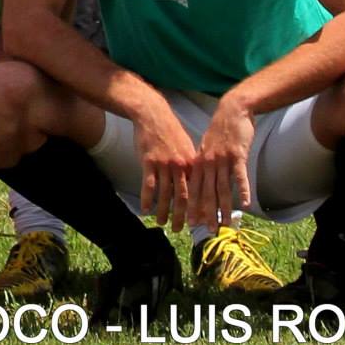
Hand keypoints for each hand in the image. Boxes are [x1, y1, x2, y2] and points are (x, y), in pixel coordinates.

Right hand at [131, 96, 198, 228]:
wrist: (153, 115)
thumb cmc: (170, 132)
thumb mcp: (186, 147)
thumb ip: (191, 166)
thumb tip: (197, 183)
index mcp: (192, 163)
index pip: (198, 191)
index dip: (199, 208)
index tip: (200, 223)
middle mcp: (180, 166)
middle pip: (183, 196)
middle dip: (182, 216)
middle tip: (180, 230)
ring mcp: (164, 164)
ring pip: (165, 194)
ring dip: (164, 211)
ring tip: (162, 224)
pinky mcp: (149, 161)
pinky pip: (149, 185)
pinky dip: (147, 199)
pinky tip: (145, 210)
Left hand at [186, 99, 255, 229]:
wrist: (232, 110)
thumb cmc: (221, 130)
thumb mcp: (206, 146)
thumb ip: (203, 163)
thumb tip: (201, 178)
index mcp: (200, 162)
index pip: (195, 189)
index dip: (194, 206)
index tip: (193, 222)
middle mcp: (209, 163)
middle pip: (207, 193)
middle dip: (208, 213)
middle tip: (209, 230)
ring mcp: (223, 160)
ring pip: (223, 188)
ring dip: (224, 207)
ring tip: (226, 223)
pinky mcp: (237, 155)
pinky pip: (240, 176)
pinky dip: (243, 190)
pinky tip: (246, 203)